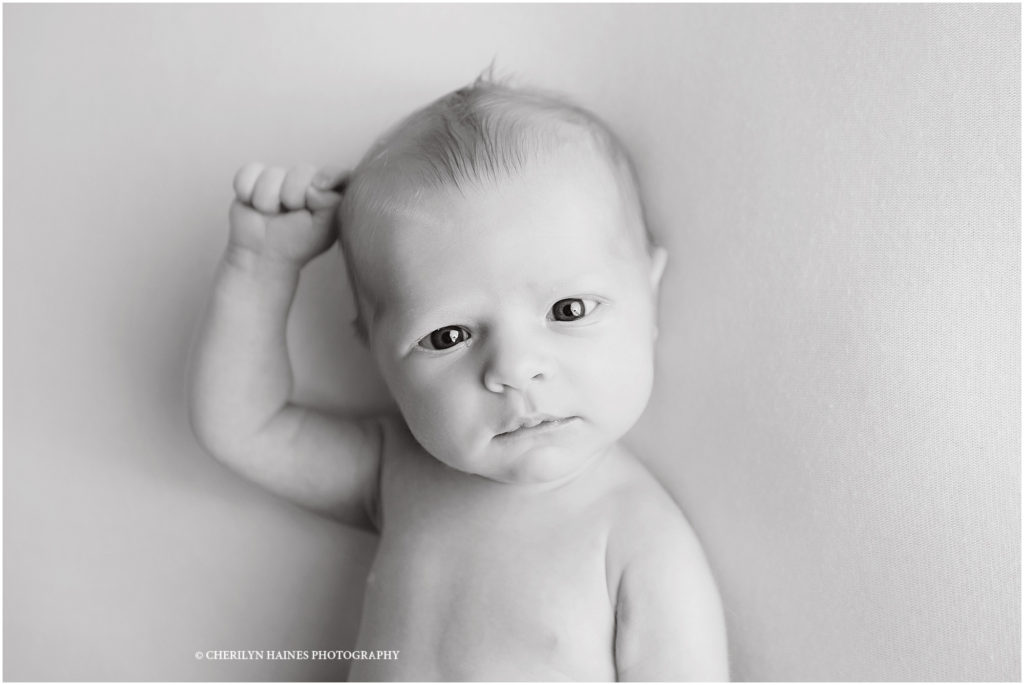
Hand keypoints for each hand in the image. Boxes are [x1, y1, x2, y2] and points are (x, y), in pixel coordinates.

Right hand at [228, 163, 347, 266]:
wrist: (263, 254)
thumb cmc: (297, 243)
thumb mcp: (324, 229)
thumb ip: (331, 203)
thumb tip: (315, 184)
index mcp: (327, 191)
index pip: (334, 172)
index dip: (327, 178)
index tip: (317, 191)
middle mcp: (306, 180)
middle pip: (302, 170)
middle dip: (292, 197)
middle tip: (289, 216)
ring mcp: (280, 177)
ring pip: (272, 174)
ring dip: (268, 201)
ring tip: (271, 215)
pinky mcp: (254, 176)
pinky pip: (248, 172)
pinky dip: (247, 191)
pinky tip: (253, 206)